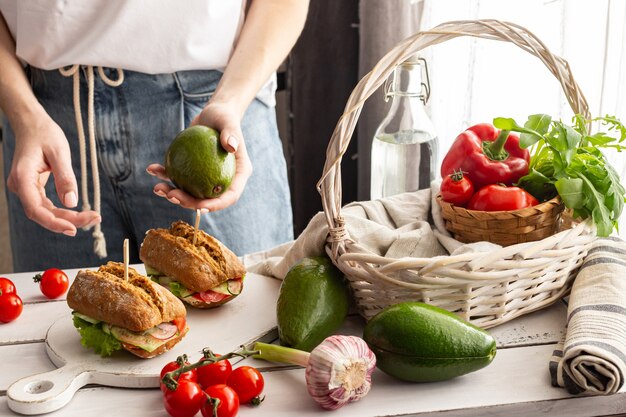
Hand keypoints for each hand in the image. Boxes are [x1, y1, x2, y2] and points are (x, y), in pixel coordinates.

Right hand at [6, 116, 100, 234]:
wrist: (31, 124)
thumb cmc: (45, 134)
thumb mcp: (60, 152)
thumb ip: (65, 177)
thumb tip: (72, 202)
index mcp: (22, 177)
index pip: (35, 209)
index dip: (54, 222)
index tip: (74, 228)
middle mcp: (19, 186)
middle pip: (41, 214)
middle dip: (67, 221)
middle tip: (94, 219)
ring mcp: (24, 188)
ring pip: (44, 211)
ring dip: (66, 218)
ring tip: (91, 217)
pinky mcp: (32, 188)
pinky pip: (46, 205)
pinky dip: (62, 211)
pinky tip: (78, 213)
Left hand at [147, 101, 252, 211]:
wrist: (212, 113)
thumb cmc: (224, 116)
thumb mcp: (228, 122)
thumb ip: (231, 133)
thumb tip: (231, 146)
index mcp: (237, 175)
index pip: (229, 196)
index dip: (216, 205)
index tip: (201, 206)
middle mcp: (221, 179)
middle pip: (206, 198)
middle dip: (188, 202)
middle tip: (171, 195)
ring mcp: (205, 176)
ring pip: (189, 192)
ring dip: (172, 193)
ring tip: (157, 188)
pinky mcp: (191, 169)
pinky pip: (178, 175)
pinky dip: (164, 174)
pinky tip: (151, 169)